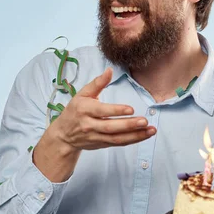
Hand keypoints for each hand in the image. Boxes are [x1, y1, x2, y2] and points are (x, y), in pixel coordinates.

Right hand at [34, 68, 155, 181]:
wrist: (63, 135)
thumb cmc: (75, 110)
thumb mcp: (82, 94)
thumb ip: (97, 83)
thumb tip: (110, 70)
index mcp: (84, 109)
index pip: (101, 111)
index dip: (116, 111)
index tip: (131, 109)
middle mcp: (89, 125)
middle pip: (110, 127)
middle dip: (128, 125)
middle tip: (144, 121)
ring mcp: (96, 136)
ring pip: (117, 138)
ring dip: (135, 135)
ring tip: (150, 130)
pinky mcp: (101, 144)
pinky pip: (118, 143)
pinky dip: (132, 140)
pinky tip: (144, 135)